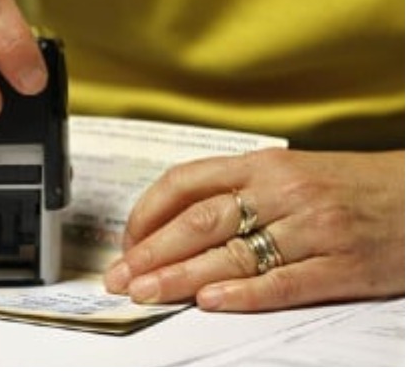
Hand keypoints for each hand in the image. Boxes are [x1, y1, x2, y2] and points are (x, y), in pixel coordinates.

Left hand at [104, 148, 404, 310]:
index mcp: (263, 165)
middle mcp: (283, 192)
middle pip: (200, 222)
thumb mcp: (288, 172)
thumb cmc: (348, 186)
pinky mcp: (340, 265)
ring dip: (181, 277)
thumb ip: (235, 190)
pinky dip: (243, 294)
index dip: (147, 213)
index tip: (127, 241)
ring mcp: (312, 228)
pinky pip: (284, 282)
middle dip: (152, 252)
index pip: (186, 183)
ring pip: (232, 254)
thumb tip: (175, 222)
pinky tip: (209, 303)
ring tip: (146, 293)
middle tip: (120, 277)